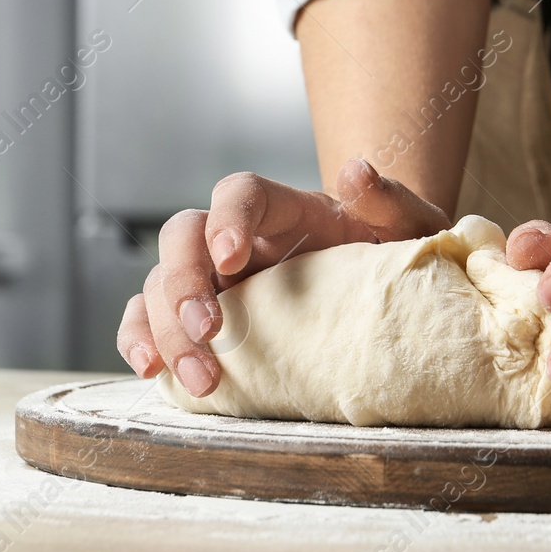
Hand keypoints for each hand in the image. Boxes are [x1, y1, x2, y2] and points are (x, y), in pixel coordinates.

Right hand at [116, 158, 449, 395]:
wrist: (389, 298)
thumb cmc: (394, 256)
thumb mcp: (410, 229)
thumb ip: (391, 201)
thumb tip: (357, 173)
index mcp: (285, 210)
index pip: (240, 192)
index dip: (227, 218)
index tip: (231, 257)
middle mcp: (237, 238)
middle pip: (183, 236)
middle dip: (185, 282)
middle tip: (208, 329)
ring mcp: (212, 279)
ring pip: (159, 284)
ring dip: (166, 328)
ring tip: (201, 379)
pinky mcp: (198, 318)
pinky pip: (149, 320)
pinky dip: (140, 341)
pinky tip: (154, 372)